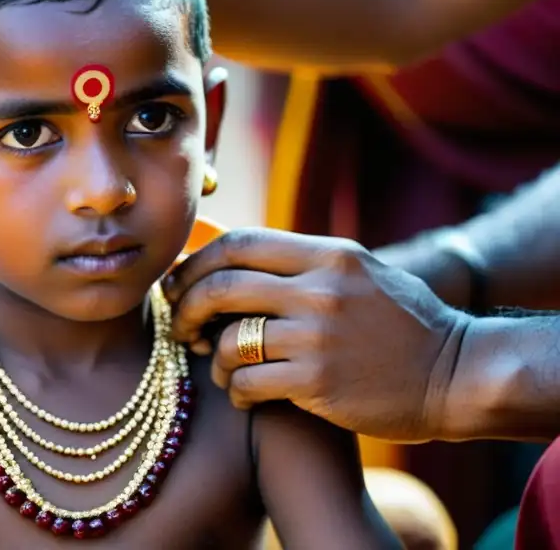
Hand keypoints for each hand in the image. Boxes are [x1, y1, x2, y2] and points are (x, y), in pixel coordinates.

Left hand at [163, 228, 471, 441]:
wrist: (458, 373)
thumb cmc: (403, 323)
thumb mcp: (359, 270)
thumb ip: (303, 261)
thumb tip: (233, 255)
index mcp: (327, 255)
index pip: (239, 243)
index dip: (197, 263)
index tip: (180, 283)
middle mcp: (320, 290)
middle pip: (222, 287)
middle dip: (188, 307)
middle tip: (180, 325)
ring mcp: (318, 337)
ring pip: (230, 340)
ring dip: (213, 356)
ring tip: (218, 367)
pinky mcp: (318, 383)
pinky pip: (248, 382)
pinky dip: (235, 391)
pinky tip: (243, 396)